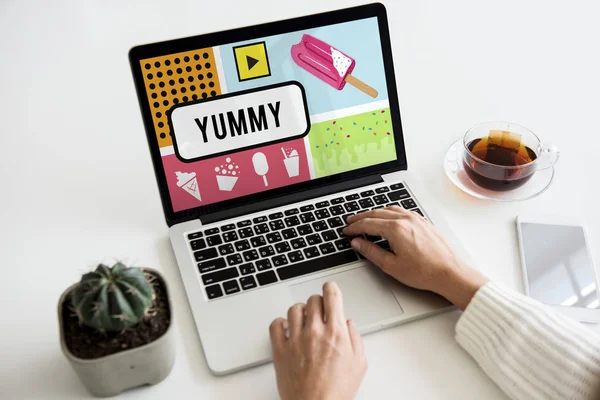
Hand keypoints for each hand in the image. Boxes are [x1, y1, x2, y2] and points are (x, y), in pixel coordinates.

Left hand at [269, 282, 366, 399]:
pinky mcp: (280, 350)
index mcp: (336, 332)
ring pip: (294, 309)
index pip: (331, 295)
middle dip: (318, 302)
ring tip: (304, 319)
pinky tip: (287, 329)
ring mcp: (295, 339)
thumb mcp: (359, 365)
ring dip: (301, 311)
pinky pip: (275, 325)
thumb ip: (356, 339)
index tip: (330, 289)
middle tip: (320, 311)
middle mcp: (314, 331)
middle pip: (312, 300)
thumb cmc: (336, 392)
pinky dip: (280, 323)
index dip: (331, 288)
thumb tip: (349, 325)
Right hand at [343, 207, 487, 309]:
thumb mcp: (391, 265)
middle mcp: (405, 220)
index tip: (347, 231)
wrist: (449, 273)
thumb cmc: (424, 272)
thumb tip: (358, 243)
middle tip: (350, 221)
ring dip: (374, 213)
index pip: (368, 224)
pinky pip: (401, 211)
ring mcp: (416, 219)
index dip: (354, 227)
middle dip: (361, 217)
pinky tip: (387, 217)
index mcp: (395, 229)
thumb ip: (371, 251)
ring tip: (365, 218)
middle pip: (376, 214)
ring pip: (389, 210)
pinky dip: (389, 212)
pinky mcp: (423, 222)